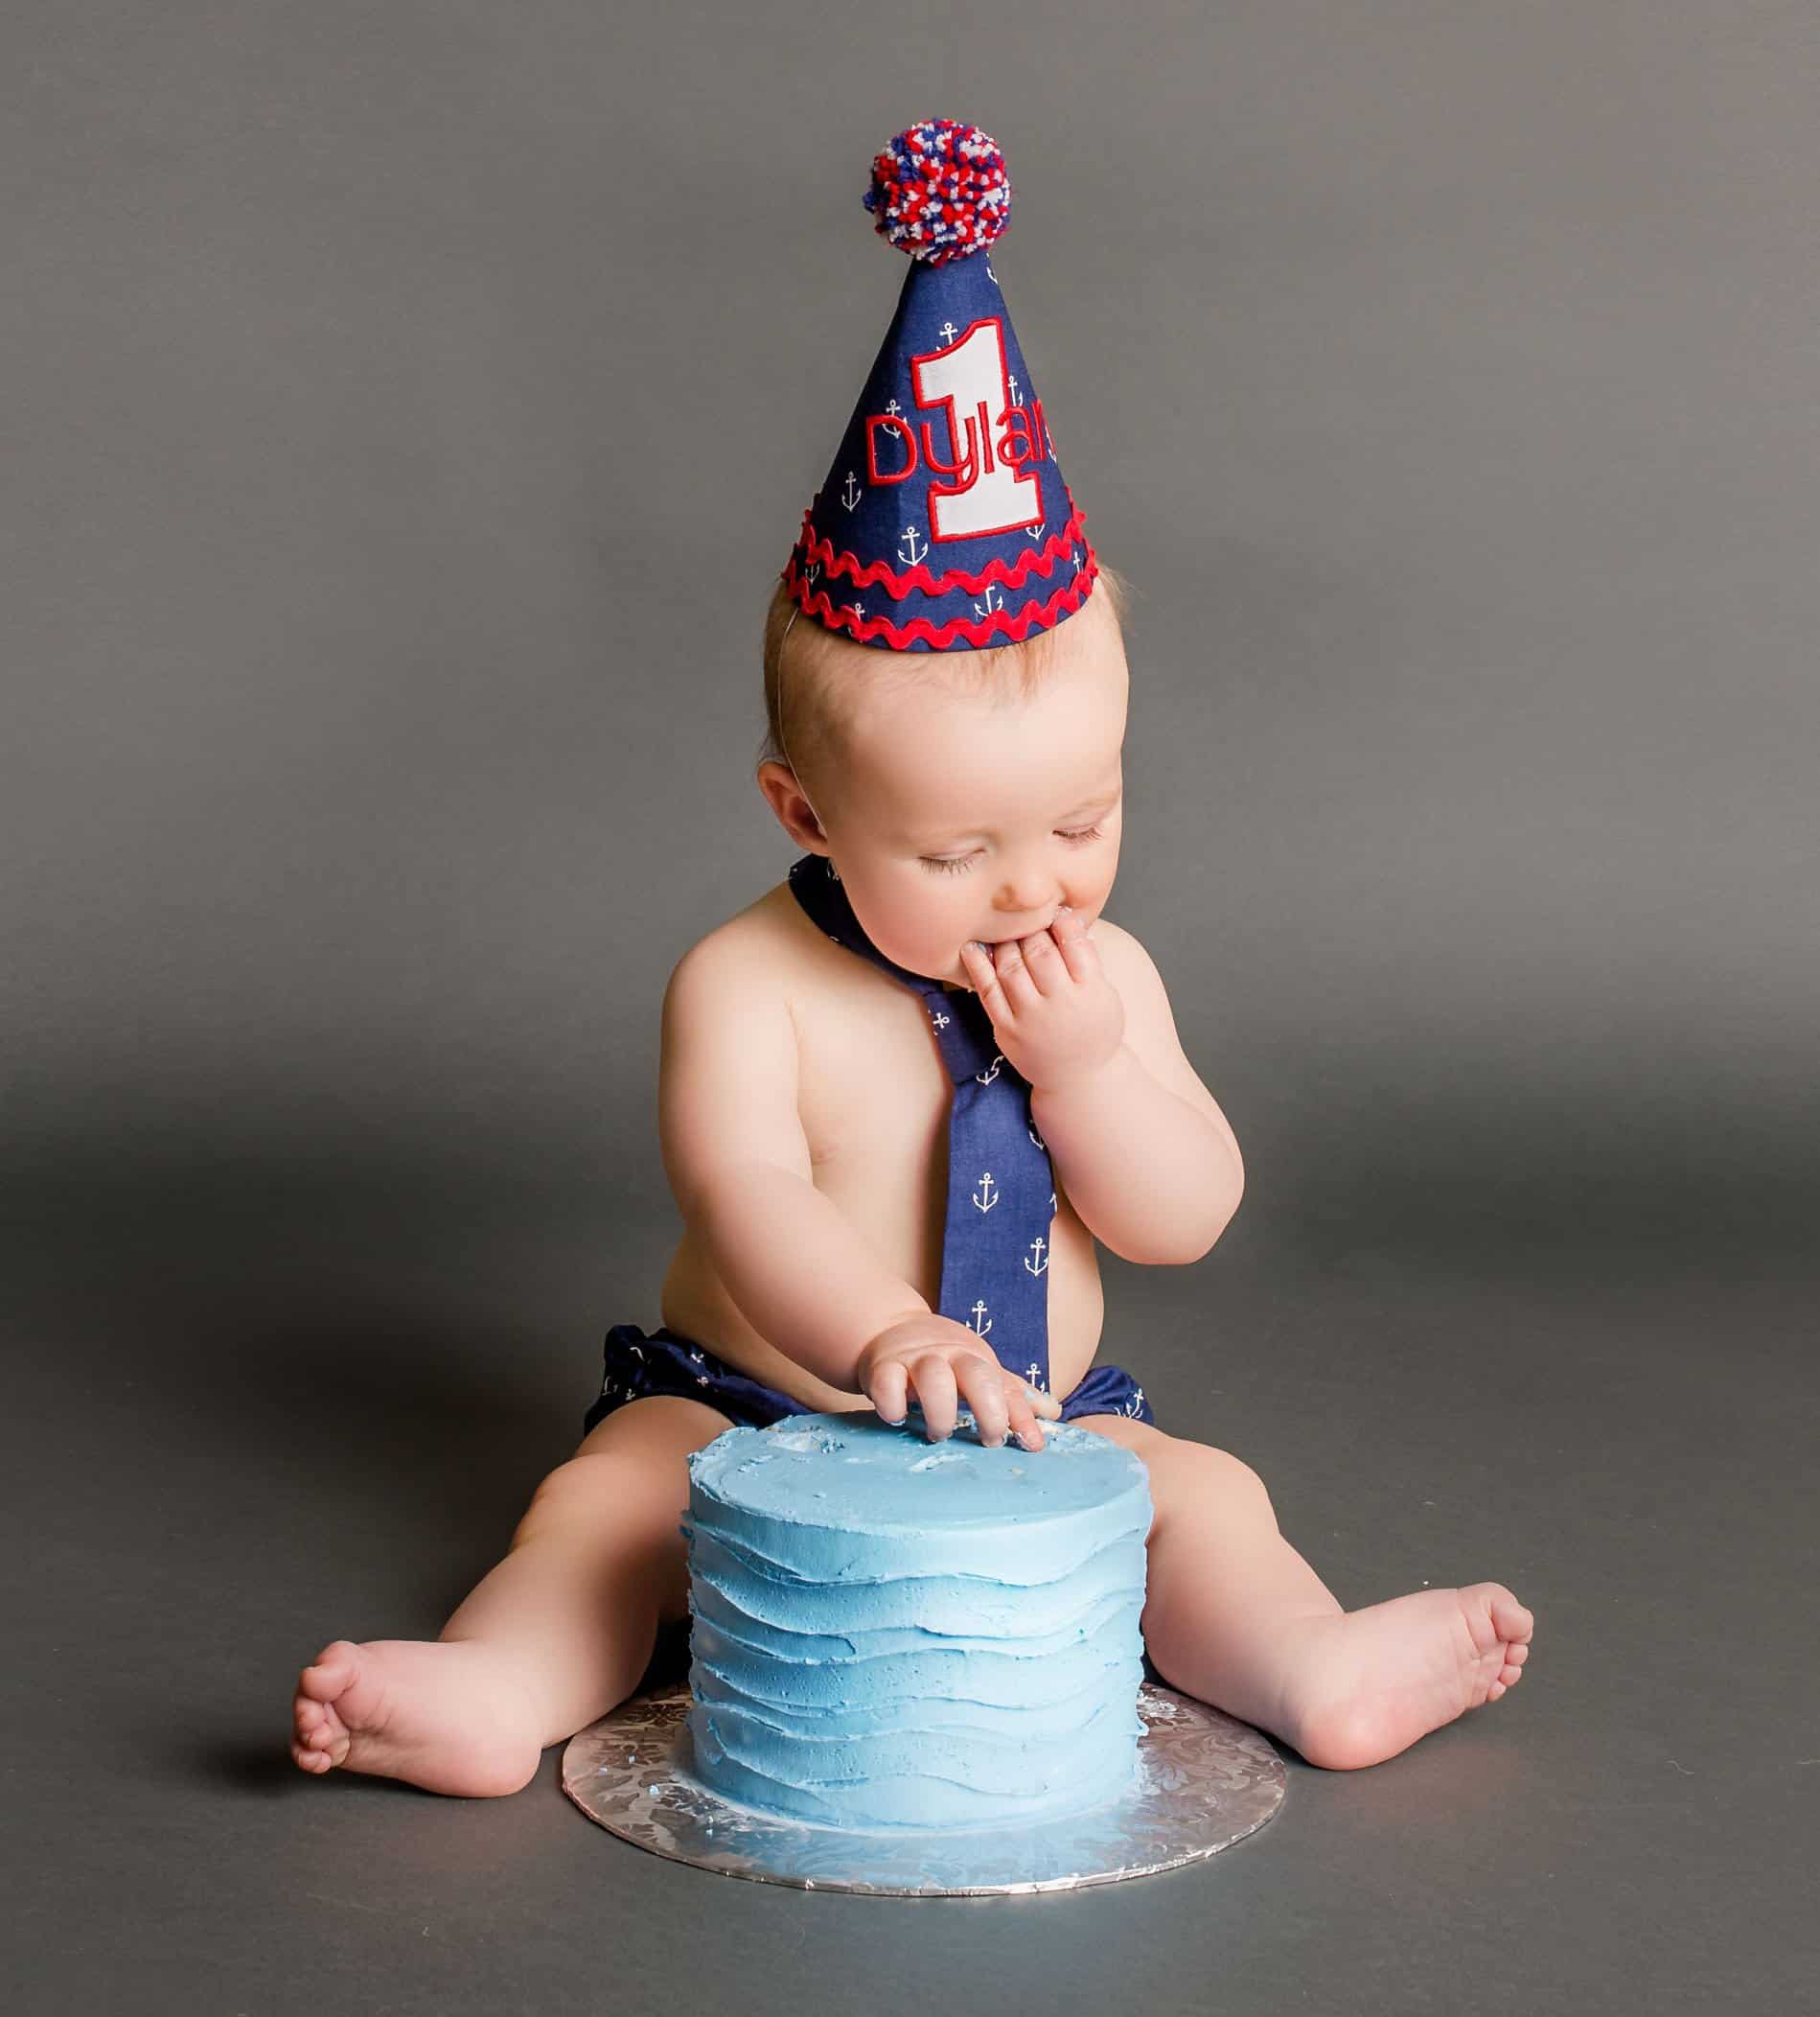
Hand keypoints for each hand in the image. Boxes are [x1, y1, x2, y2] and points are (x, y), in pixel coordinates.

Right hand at [856, 1314, 1063, 1449]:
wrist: (889, 1329)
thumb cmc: (942, 1357)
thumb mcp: (979, 1369)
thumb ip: (1012, 1393)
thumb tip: (1054, 1412)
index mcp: (976, 1359)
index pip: (1006, 1387)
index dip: (1022, 1417)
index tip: (1033, 1445)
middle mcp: (948, 1356)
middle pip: (977, 1376)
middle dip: (988, 1412)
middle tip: (988, 1439)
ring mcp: (915, 1360)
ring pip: (933, 1380)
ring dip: (940, 1413)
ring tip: (939, 1433)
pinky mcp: (881, 1367)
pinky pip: (887, 1384)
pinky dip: (893, 1405)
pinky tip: (898, 1418)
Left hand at [958, 907, 1124, 1095]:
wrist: (1079, 1079)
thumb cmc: (1094, 1030)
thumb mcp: (1105, 994)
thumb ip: (1087, 960)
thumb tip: (1063, 918)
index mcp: (1092, 992)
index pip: (1074, 943)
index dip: (1062, 922)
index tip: (1055, 913)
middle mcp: (1061, 1005)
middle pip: (1040, 952)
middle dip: (1032, 929)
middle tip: (1026, 919)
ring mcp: (1031, 1019)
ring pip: (1012, 967)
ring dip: (1005, 943)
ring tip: (1004, 931)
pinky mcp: (1007, 1030)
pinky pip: (987, 992)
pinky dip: (977, 966)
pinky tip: (971, 948)